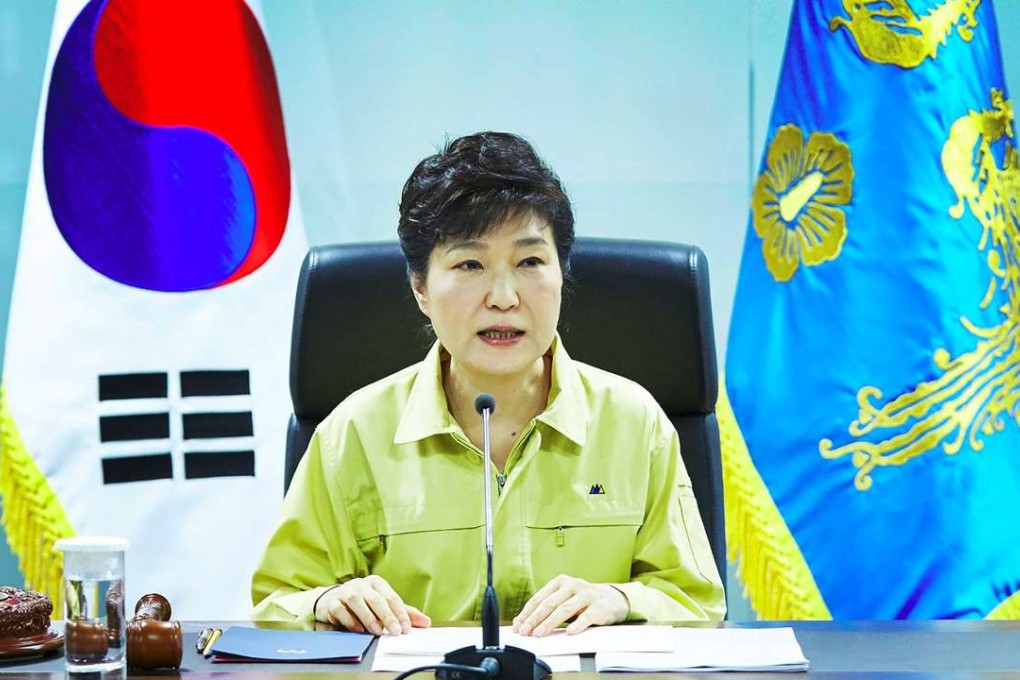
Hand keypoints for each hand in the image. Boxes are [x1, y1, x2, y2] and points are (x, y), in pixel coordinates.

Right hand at [315, 575, 430, 634]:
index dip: (400, 613)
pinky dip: (349, 620)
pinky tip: (358, 629)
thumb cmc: (362, 603)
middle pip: (376, 598)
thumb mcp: (383, 605)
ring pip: (357, 601)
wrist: (331, 601)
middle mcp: (361, 584)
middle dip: (387, 616)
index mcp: (376, 583)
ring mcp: (345, 591)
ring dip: (368, 617)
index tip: (407, 628)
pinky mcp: (332, 602)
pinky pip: (340, 609)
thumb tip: (426, 622)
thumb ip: (403, 613)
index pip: (391, 597)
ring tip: (378, 631)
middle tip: (396, 631)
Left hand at [512, 575, 628, 636]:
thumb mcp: (563, 599)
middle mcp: (572, 585)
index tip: (518, 626)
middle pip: (550, 603)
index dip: (527, 613)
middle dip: (535, 619)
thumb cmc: (581, 601)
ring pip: (565, 609)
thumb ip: (546, 608)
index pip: (539, 598)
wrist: (612, 599)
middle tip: (525, 632)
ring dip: (550, 623)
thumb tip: (521, 623)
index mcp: (560, 582)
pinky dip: (577, 625)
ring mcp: (586, 594)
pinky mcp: (599, 607)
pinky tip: (569, 632)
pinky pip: (587, 617)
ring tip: (540, 633)